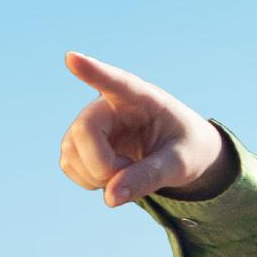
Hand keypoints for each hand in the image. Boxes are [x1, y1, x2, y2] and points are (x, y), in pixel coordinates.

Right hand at [58, 52, 233, 206]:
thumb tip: (110, 198)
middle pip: (84, 131)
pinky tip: (112, 176)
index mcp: (142, 97)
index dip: (92, 71)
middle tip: (130, 173)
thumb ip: (149, 177)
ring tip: (128, 171)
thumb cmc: (187, 149)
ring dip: (96, 176)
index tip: (72, 58)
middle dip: (103, 165)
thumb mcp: (180, 164)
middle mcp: (109, 105)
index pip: (114, 81)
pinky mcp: (80, 143)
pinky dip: (89, 181)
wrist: (183, 153)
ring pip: (71, 151)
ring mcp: (91, 123)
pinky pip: (68, 165)